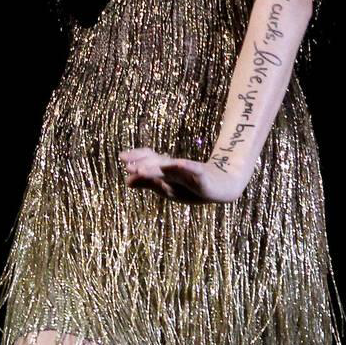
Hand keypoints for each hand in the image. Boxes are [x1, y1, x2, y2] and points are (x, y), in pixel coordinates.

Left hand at [118, 146, 247, 203]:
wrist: (223, 186)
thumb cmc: (193, 187)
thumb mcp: (168, 188)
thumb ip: (148, 183)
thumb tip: (126, 181)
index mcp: (167, 170)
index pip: (150, 159)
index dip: (137, 157)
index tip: (122, 156)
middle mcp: (176, 167)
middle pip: (158, 162)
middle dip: (142, 163)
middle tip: (127, 163)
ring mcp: (189, 171)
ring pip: (171, 168)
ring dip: (157, 167)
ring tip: (142, 169)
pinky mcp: (203, 176)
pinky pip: (194, 170)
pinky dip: (187, 166)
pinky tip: (179, 163)